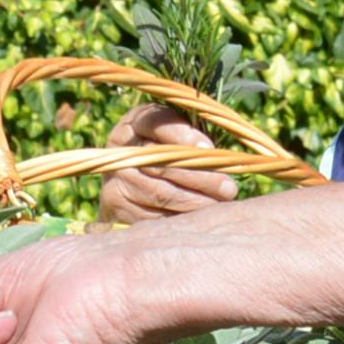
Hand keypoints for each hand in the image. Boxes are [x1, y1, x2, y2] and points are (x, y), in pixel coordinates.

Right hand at [94, 104, 243, 224]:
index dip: (182, 135)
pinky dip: (180, 219)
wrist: (129, 184)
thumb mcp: (177, 135)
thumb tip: (214, 153)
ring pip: (159, 193)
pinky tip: (200, 220)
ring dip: (195, 201)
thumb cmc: (167, 154)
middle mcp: (119, 150)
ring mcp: (114, 180)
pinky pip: (152, 217)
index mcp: (134, 123)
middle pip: (161, 164)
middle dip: (200, 177)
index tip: (209, 149)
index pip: (156, 123)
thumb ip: (192, 137)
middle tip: (229, 188)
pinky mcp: (116, 207)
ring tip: (221, 205)